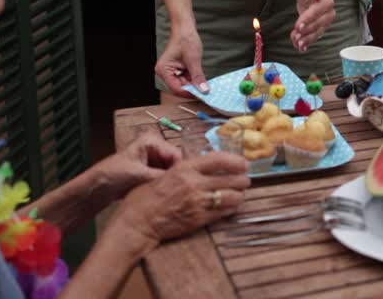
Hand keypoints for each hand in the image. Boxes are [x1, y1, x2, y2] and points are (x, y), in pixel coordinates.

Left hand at [94, 131, 182, 200]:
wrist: (96, 188)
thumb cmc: (115, 175)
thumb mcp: (141, 176)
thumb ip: (163, 177)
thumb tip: (184, 182)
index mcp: (153, 141)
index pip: (177, 155)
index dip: (180, 171)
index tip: (182, 187)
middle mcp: (155, 147)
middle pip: (174, 163)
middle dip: (173, 177)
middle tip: (173, 191)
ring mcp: (152, 159)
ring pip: (169, 172)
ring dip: (167, 182)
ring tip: (166, 194)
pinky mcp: (149, 170)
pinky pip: (162, 177)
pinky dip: (161, 185)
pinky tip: (160, 194)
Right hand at [109, 152, 249, 249]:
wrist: (138, 222)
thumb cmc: (144, 196)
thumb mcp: (164, 174)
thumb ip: (184, 170)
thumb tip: (202, 166)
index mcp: (185, 168)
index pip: (219, 160)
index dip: (235, 161)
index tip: (243, 163)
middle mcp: (195, 184)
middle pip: (231, 179)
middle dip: (242, 180)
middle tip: (245, 180)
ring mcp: (199, 203)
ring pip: (231, 197)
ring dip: (239, 195)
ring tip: (240, 194)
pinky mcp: (199, 220)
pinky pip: (223, 213)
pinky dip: (231, 209)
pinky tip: (231, 207)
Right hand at [156, 26, 205, 96]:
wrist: (185, 27)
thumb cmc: (186, 39)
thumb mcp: (194, 60)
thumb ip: (198, 77)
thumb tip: (204, 90)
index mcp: (164, 70)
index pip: (176, 88)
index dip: (189, 93)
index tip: (201, 96)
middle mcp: (164, 72)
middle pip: (179, 87)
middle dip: (192, 89)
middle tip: (205, 92)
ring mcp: (169, 70)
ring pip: (183, 83)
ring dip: (193, 84)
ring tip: (204, 86)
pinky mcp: (175, 68)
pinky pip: (184, 78)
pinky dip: (192, 79)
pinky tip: (200, 80)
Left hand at [292, 0, 334, 52]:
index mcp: (327, 1)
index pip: (318, 11)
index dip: (308, 19)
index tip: (298, 25)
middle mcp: (329, 13)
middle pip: (319, 24)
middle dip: (307, 31)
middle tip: (296, 35)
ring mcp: (325, 22)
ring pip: (317, 33)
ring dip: (307, 39)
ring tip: (297, 43)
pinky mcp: (320, 28)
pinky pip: (314, 36)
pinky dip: (307, 42)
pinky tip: (300, 47)